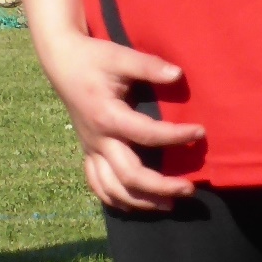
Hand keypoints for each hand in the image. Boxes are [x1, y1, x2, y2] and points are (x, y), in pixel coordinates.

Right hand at [36, 32, 202, 211]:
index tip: (200, 132)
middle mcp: (98, 139)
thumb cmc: (93, 58)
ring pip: (113, 188)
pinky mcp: (88, 152)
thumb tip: (178, 75)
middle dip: (161, 187)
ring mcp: (91, 148)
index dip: (176, 137)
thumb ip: (148, 66)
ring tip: (169, 204)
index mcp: (107, 116)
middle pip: (129, 176)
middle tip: (190, 188)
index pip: (147, 135)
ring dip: (141, 201)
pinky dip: (116, 199)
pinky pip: (98, 185)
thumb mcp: (119, 56)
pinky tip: (136, 204)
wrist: (61, 62)